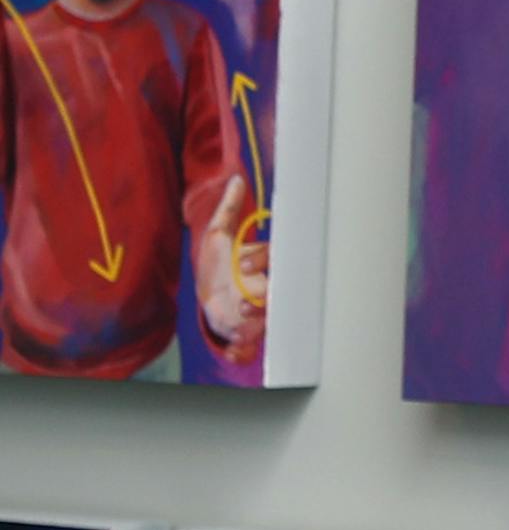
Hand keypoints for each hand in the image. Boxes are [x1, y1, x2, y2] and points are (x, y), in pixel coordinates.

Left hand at [194, 172, 268, 358]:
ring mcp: (263, 311)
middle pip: (279, 293)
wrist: (209, 298)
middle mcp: (268, 287)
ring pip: (270, 319)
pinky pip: (253, 343)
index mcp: (263, 265)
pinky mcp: (252, 332)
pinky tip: (231, 349)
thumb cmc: (218, 264)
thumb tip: (236, 180)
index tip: (241, 264)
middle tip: (244, 304)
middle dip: (265, 301)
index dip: (260, 260)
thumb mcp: (217, 235)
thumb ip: (228, 210)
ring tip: (236, 319)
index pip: (272, 259)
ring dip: (256, 323)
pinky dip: (242, 349)